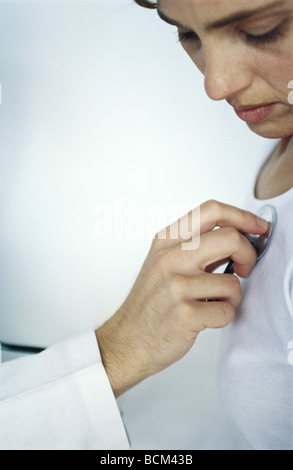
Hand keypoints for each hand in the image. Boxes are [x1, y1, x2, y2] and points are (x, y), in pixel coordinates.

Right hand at [95, 200, 267, 396]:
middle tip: (244, 267)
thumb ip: (197, 246)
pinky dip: (223, 316)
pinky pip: (227, 310)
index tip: (257, 228)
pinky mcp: (185, 315)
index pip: (212, 210)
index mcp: (166, 241)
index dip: (243, 216)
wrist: (127, 339)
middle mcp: (170, 258)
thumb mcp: (164, 262)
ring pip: (233, 282)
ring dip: (232, 296)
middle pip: (231, 238)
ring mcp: (176, 286)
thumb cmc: (150, 302)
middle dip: (249, 254)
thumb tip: (239, 236)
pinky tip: (206, 317)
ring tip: (213, 301)